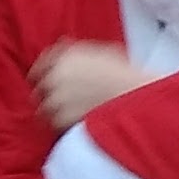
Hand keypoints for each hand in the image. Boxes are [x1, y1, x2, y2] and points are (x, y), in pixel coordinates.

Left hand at [34, 41, 149, 129]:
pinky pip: (55, 124)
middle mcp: (58, 74)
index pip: (41, 64)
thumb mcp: (104, 53)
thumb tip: (64, 53)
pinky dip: (64, 126)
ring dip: (55, 112)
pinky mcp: (61, 118)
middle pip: (39, 88)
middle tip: (64, 102)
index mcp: (67, 55)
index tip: (45, 81)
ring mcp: (57, 97)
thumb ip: (78, 53)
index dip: (43, 74)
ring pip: (44, 109)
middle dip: (49, 95)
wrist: (138, 99)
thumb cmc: (128, 77)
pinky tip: (80, 123)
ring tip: (75, 114)